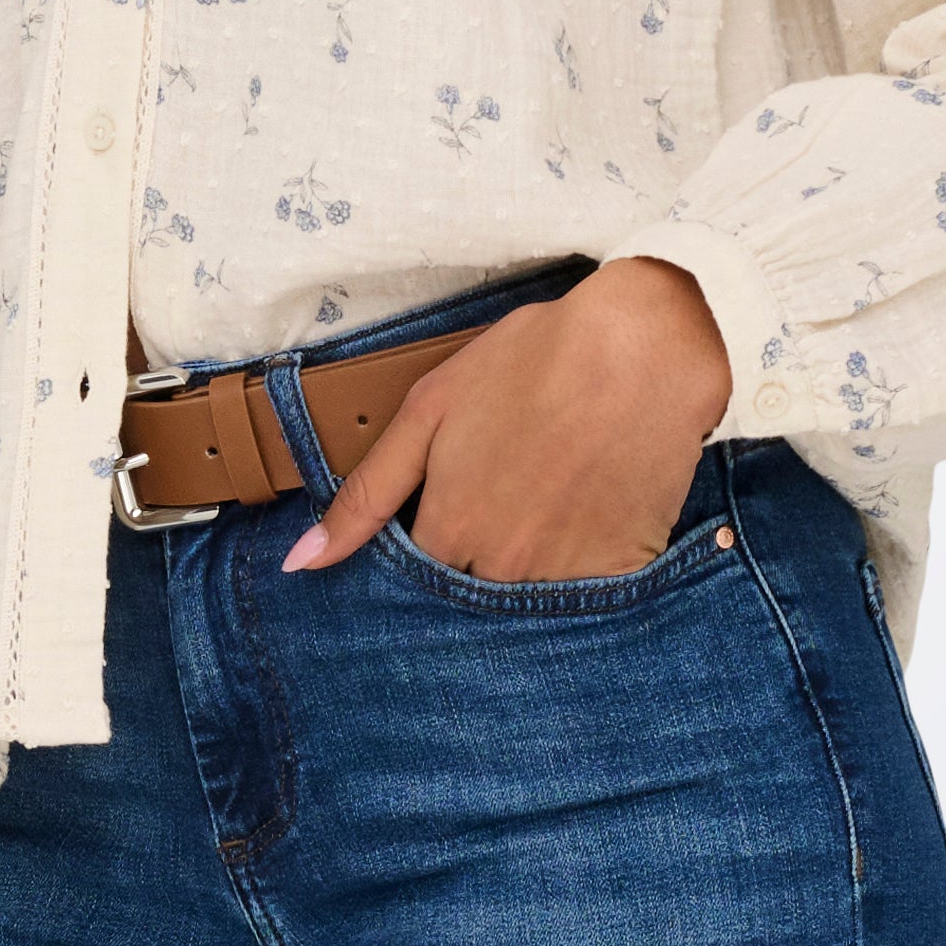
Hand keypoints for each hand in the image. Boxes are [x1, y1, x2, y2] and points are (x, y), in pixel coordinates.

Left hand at [281, 258, 731, 584]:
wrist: (643, 348)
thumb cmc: (531, 362)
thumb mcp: (429, 410)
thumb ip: (366, 495)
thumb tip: (302, 564)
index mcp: (448, 531)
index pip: (418, 576)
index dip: (436, 535)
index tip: (460, 499)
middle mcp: (501, 569)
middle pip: (474, 590)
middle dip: (482, 554)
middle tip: (513, 491)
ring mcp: (565, 578)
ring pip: (530, 597)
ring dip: (533, 565)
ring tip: (553, 497)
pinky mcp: (624, 573)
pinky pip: (593, 597)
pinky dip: (588, 563)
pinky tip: (592, 507)